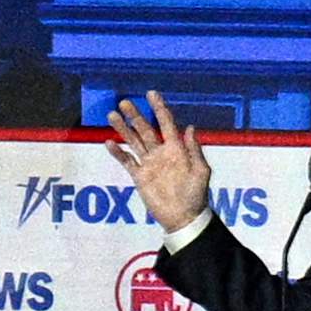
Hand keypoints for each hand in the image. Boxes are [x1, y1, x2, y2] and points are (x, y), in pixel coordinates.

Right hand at [107, 91, 219, 246]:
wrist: (183, 217)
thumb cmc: (196, 194)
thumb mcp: (201, 171)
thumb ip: (194, 150)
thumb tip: (190, 128)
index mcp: (177, 149)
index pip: (166, 123)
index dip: (159, 108)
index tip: (151, 93)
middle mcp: (161, 153)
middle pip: (145, 129)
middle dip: (135, 116)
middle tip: (124, 102)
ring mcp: (149, 164)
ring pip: (133, 142)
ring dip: (123, 129)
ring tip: (112, 115)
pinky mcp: (140, 177)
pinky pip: (126, 161)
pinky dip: (118, 152)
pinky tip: (109, 142)